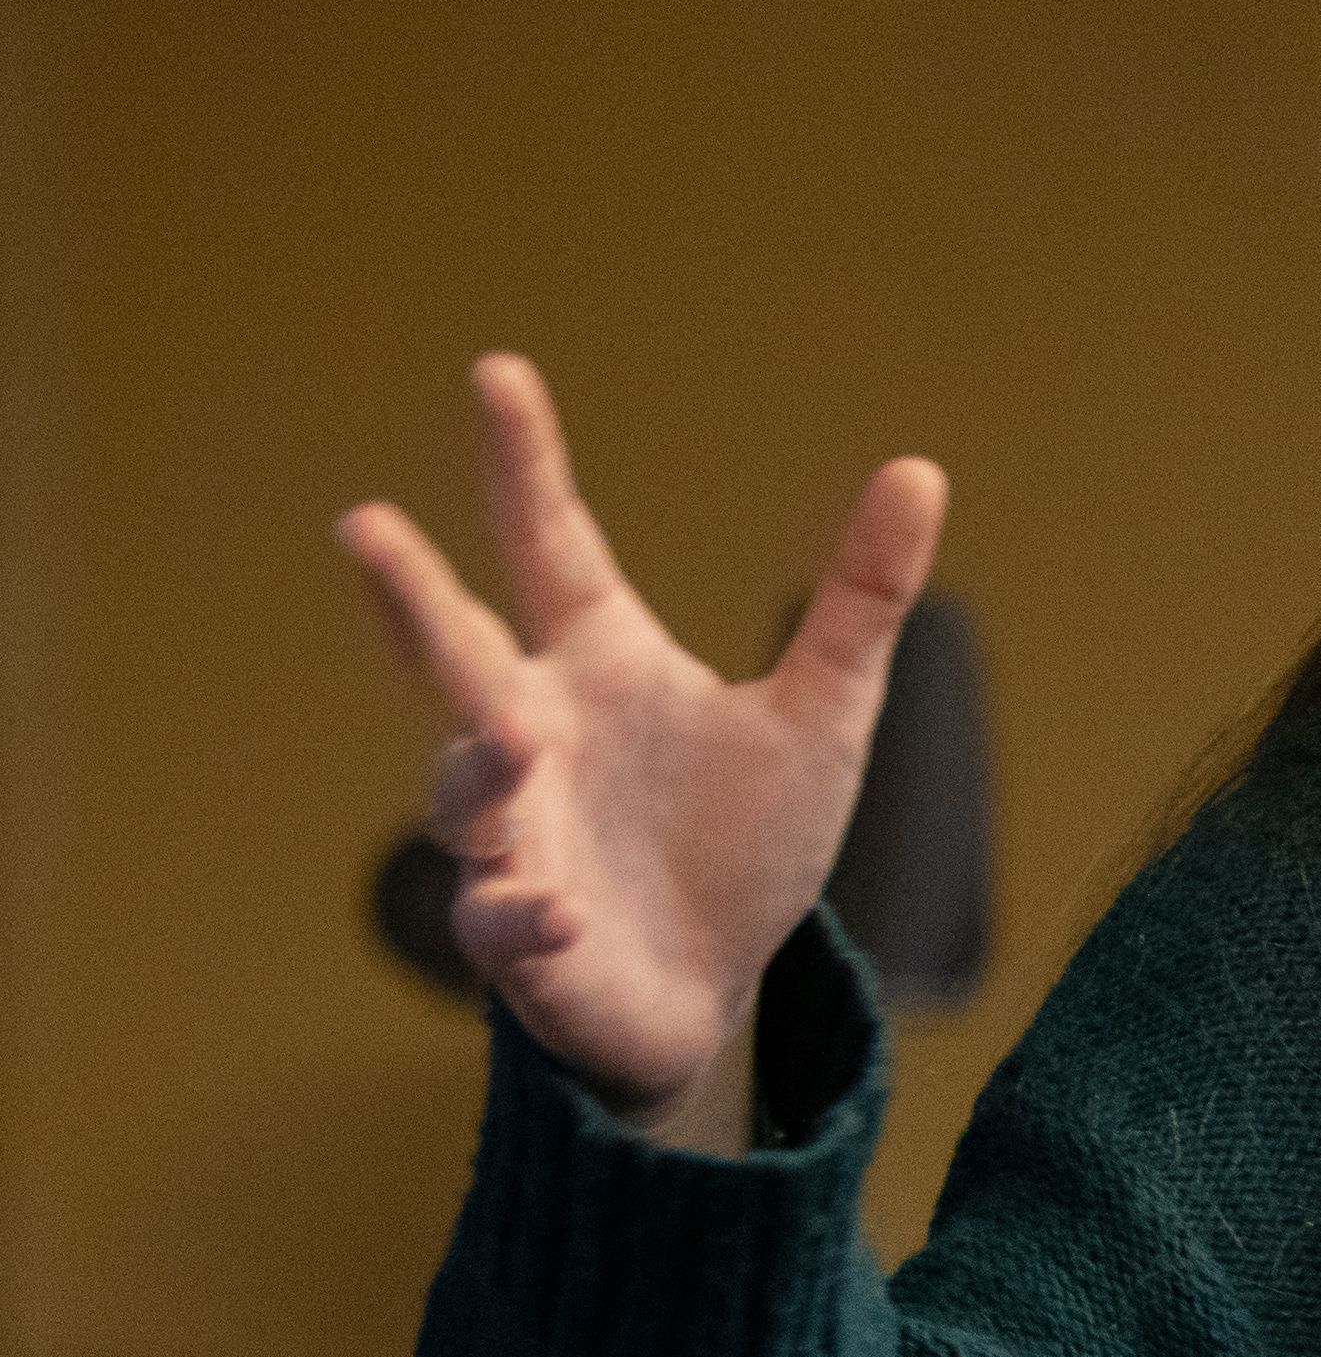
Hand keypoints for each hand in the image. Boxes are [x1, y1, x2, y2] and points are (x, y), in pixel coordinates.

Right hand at [336, 353, 947, 1144]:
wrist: (709, 984)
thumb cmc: (743, 840)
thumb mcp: (822, 716)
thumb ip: (860, 602)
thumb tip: (919, 469)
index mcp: (596, 664)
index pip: (549, 544)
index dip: (522, 463)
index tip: (497, 371)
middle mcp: (531, 732)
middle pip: (453, 648)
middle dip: (406, 592)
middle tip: (365, 524)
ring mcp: (513, 832)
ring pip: (465, 785)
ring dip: (478, 762)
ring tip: (509, 733)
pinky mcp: (521, 932)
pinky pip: (502, 917)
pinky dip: (523, 912)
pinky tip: (558, 912)